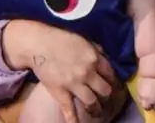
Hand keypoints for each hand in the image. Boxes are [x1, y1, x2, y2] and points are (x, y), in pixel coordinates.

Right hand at [2, 20, 116, 122]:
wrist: (39, 43)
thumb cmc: (62, 38)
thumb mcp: (85, 41)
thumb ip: (96, 51)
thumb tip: (105, 59)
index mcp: (95, 59)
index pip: (111, 74)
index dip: (114, 81)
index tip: (115, 85)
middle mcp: (88, 73)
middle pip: (105, 90)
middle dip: (107, 95)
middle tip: (106, 98)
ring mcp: (74, 84)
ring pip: (92, 102)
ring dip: (96, 108)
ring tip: (97, 112)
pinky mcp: (60, 93)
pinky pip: (69, 110)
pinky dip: (74, 120)